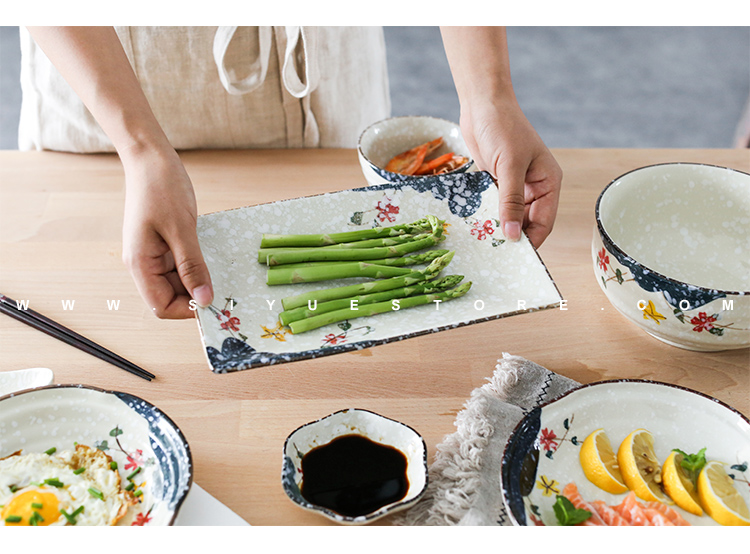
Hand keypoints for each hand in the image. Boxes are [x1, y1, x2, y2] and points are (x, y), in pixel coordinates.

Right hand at [121, 146, 213, 318]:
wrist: (150, 158)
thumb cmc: (161, 188)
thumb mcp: (182, 229)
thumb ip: (192, 266)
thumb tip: (204, 299)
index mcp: (140, 264)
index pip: (161, 306)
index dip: (187, 310)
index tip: (214, 303)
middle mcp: (143, 264)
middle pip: (169, 297)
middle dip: (195, 295)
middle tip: (223, 287)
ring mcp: (152, 254)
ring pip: (177, 283)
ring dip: (197, 280)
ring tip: (217, 268)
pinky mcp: (163, 244)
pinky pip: (180, 265)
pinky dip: (196, 265)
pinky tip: (210, 256)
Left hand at [460, 99, 561, 248]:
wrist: (482, 105)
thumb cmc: (503, 128)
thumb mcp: (509, 166)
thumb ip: (511, 201)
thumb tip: (513, 235)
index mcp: (548, 182)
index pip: (544, 222)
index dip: (531, 241)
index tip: (514, 257)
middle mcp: (534, 187)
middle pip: (527, 223)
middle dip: (512, 236)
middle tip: (494, 253)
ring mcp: (515, 185)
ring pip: (509, 216)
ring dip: (498, 227)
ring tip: (483, 242)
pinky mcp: (497, 182)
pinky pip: (494, 206)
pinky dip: (487, 215)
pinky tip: (475, 226)